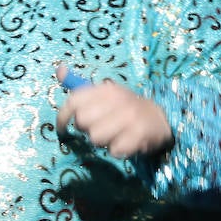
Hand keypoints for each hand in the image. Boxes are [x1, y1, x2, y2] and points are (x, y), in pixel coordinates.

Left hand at [55, 66, 172, 158]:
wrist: (161, 117)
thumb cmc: (126, 107)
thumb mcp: (105, 93)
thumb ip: (80, 86)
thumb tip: (59, 69)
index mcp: (106, 89)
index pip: (74, 100)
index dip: (63, 117)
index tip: (62, 129)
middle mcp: (117, 100)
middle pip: (82, 121)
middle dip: (87, 129)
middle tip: (99, 127)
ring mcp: (129, 117)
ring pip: (95, 138)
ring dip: (102, 141)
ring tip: (113, 135)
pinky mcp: (139, 134)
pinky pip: (113, 150)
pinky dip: (117, 150)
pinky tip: (124, 143)